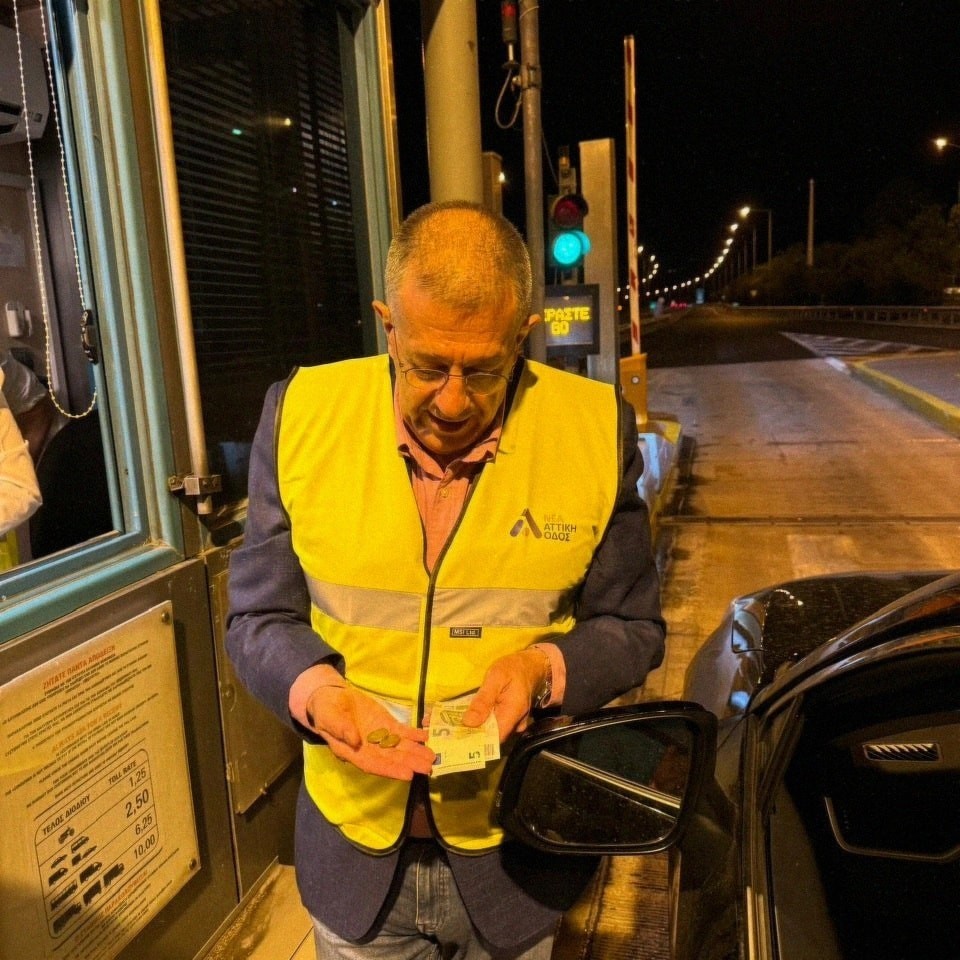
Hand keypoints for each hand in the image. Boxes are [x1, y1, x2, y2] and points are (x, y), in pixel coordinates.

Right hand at [304, 680, 435, 780]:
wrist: (332, 698)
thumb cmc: (326, 711)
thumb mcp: (328, 718)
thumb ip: (340, 729)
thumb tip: (354, 740)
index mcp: (352, 751)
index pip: (373, 765)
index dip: (390, 770)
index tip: (408, 775)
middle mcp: (369, 749)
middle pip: (391, 759)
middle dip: (410, 763)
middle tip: (428, 769)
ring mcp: (379, 738)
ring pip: (400, 748)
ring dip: (416, 752)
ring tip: (432, 757)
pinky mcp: (386, 726)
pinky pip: (401, 732)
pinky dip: (414, 735)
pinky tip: (426, 737)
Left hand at [460, 648, 548, 741]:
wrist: (530, 665)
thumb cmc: (512, 668)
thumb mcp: (496, 677)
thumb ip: (484, 700)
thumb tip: (469, 722)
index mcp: (513, 713)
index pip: (493, 738)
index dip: (475, 739)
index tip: (458, 735)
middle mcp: (517, 723)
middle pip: (493, 737)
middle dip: (475, 733)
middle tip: (455, 727)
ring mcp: (516, 723)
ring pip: (494, 732)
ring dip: (479, 727)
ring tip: (461, 721)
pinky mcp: (513, 720)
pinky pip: (498, 725)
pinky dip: (486, 722)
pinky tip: (475, 715)